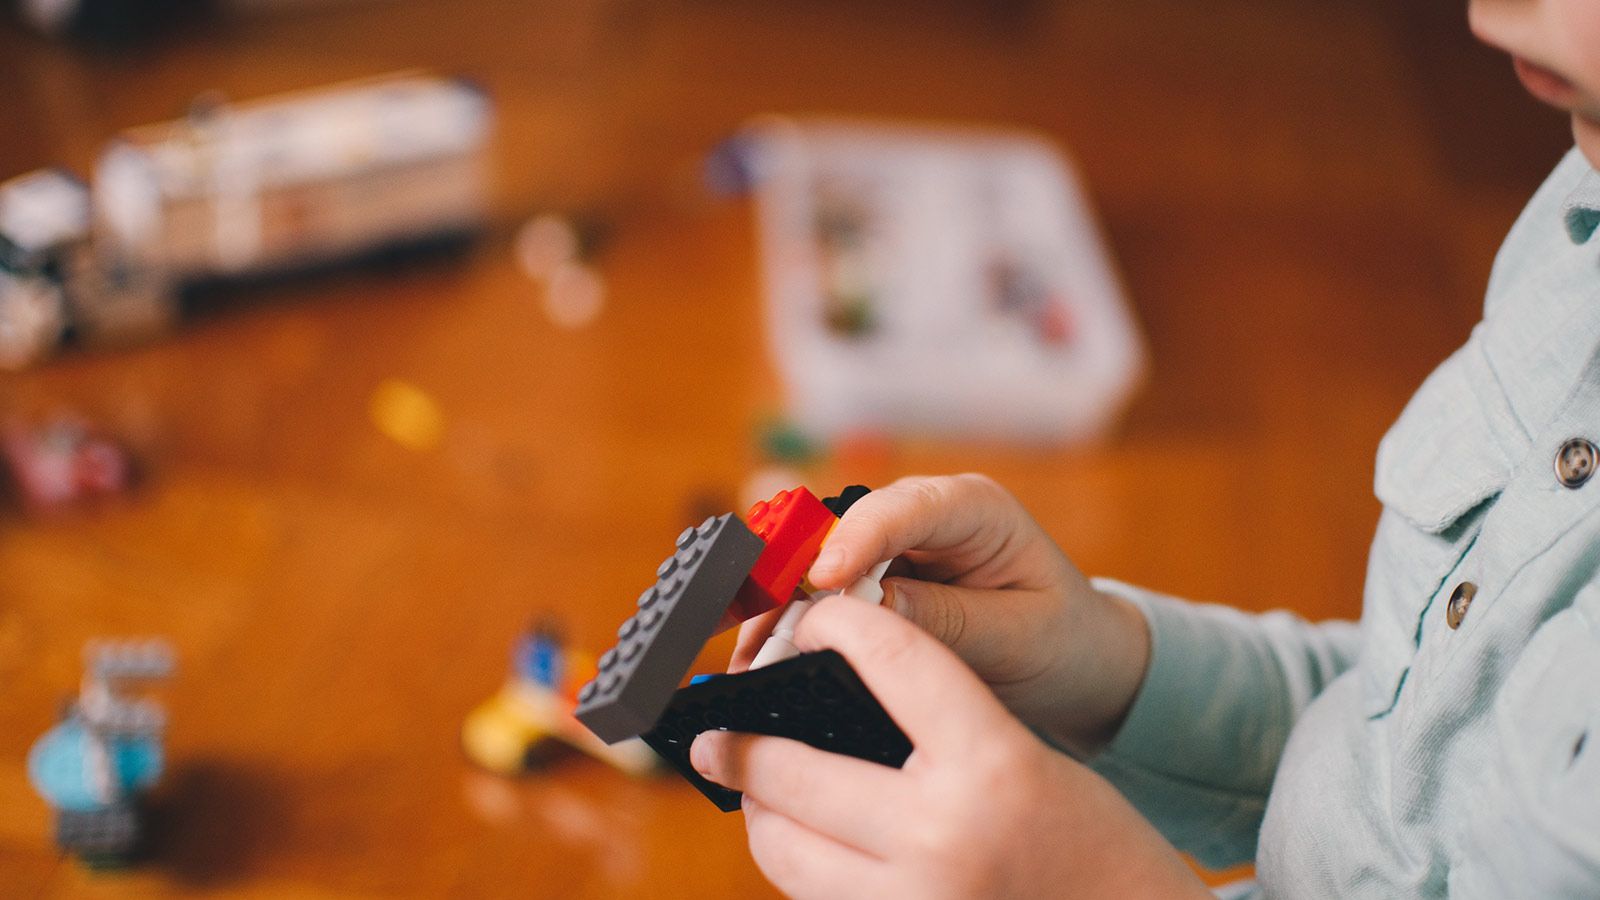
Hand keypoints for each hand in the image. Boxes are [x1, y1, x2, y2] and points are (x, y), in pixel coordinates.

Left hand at [695, 596, 1206, 898]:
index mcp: (992, 767)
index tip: (811, 618)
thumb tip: (836, 698)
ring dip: (759, 813)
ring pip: (784, 850)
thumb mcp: (1030, 761)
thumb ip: (942, 727)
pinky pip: (815, 899)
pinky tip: (803, 841)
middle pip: (795, 769)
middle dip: (742, 744)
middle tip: (716, 734)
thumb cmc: (1093, 844)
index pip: (893, 661)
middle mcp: (942, 837)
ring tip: (753, 790)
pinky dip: (800, 866)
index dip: (839, 625)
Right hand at [732, 474, 1148, 752]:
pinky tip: (762, 659)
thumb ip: (947, 620)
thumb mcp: (1017, 636)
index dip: (857, 539)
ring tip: (749, 658)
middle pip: (841, 528)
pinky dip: (788, 625)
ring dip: (779, 607)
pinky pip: (817, 593)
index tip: (823, 580)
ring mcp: (892, 544)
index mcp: (974, 509)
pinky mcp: (871, 578)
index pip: (907, 508)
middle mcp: (923, 514)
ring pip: (815, 560)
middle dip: (794, 578)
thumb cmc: (1058, 638)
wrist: (1073, 658)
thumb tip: (869, 610)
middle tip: (760, 632)